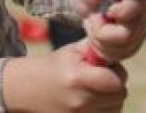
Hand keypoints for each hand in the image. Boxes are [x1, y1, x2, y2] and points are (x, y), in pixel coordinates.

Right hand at [2, 43, 127, 111]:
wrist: (26, 90)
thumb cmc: (50, 67)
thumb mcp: (71, 52)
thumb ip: (95, 48)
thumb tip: (117, 40)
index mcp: (77, 78)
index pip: (115, 81)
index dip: (115, 73)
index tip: (107, 68)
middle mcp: (80, 101)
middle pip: (119, 97)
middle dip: (114, 85)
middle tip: (102, 78)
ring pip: (115, 110)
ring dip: (110, 99)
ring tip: (96, 90)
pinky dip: (103, 110)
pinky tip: (92, 101)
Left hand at [73, 0, 145, 63]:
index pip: (136, 7)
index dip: (119, 12)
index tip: (105, 10)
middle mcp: (143, 14)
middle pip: (128, 35)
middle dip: (103, 32)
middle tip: (91, 19)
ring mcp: (138, 32)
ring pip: (122, 50)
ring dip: (100, 41)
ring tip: (91, 24)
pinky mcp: (130, 45)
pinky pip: (118, 56)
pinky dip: (101, 49)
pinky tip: (94, 34)